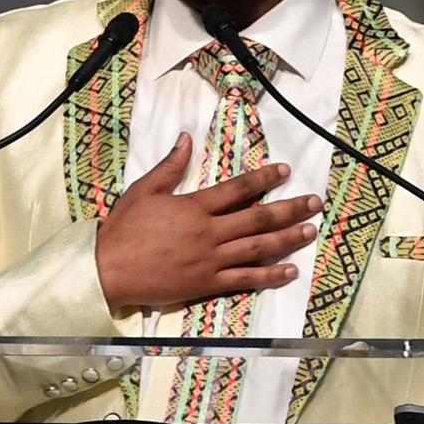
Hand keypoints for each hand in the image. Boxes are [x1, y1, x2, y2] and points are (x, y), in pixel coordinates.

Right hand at [95, 133, 321, 310]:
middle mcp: (209, 233)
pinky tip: (290, 272)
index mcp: (194, 207)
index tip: (285, 171)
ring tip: (310, 231)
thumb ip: (170, 166)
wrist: (107, 269)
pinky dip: (269, 276)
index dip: (264, 178)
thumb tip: (186, 139)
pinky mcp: (207, 284)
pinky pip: (245, 280)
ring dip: (288, 239)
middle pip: (258, 218)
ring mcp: (211, 260)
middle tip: (315, 203)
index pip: (238, 189)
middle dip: (290, 209)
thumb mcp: (144, 191)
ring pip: (258, 248)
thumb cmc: (123, 229)